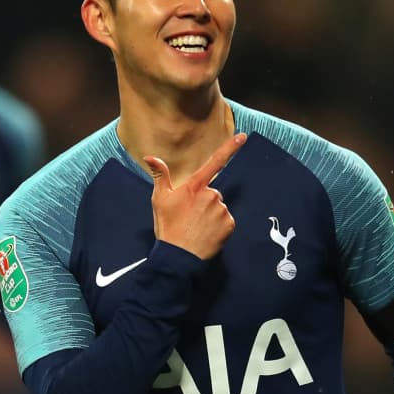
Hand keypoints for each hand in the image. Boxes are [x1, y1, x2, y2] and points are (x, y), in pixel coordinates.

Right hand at [143, 133, 245, 260]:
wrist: (178, 256)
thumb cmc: (168, 227)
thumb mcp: (159, 200)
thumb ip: (160, 176)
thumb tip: (150, 157)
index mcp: (195, 186)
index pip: (215, 162)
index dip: (229, 148)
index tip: (242, 137)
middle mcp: (211, 195)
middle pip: (211, 193)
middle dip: (203, 202)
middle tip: (189, 216)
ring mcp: (222, 210)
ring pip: (218, 207)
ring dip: (210, 214)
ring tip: (196, 227)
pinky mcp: (229, 224)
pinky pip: (225, 220)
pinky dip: (218, 226)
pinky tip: (206, 233)